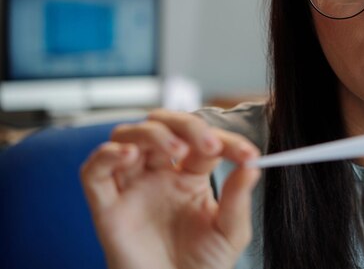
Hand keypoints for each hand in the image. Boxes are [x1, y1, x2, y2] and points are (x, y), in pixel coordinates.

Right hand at [80, 109, 260, 268]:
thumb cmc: (201, 266)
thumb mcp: (229, 232)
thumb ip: (237, 198)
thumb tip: (252, 165)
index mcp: (190, 175)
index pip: (203, 141)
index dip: (226, 140)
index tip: (248, 154)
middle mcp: (159, 174)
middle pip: (162, 125)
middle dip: (186, 125)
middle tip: (209, 144)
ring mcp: (132, 187)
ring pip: (128, 136)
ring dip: (152, 133)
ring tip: (176, 151)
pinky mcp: (106, 206)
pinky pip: (94, 171)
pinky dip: (107, 155)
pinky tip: (128, 156)